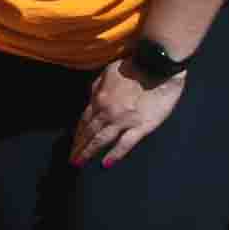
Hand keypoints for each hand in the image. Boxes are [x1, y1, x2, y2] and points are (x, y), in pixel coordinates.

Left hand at [74, 48, 188, 164]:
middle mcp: (107, 112)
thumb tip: (91, 99)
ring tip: (80, 162)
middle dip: (79, 146)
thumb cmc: (133, 66)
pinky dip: (114, 154)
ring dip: (89, 151)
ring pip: (102, 139)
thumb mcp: (107, 72)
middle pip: (89, 132)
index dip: (78, 133)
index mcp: (99, 98)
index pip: (84, 120)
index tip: (72, 143)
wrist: (156, 66)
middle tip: (72, 159)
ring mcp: (124, 120)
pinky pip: (125, 143)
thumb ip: (97, 87)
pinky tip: (106, 163)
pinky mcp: (141, 126)